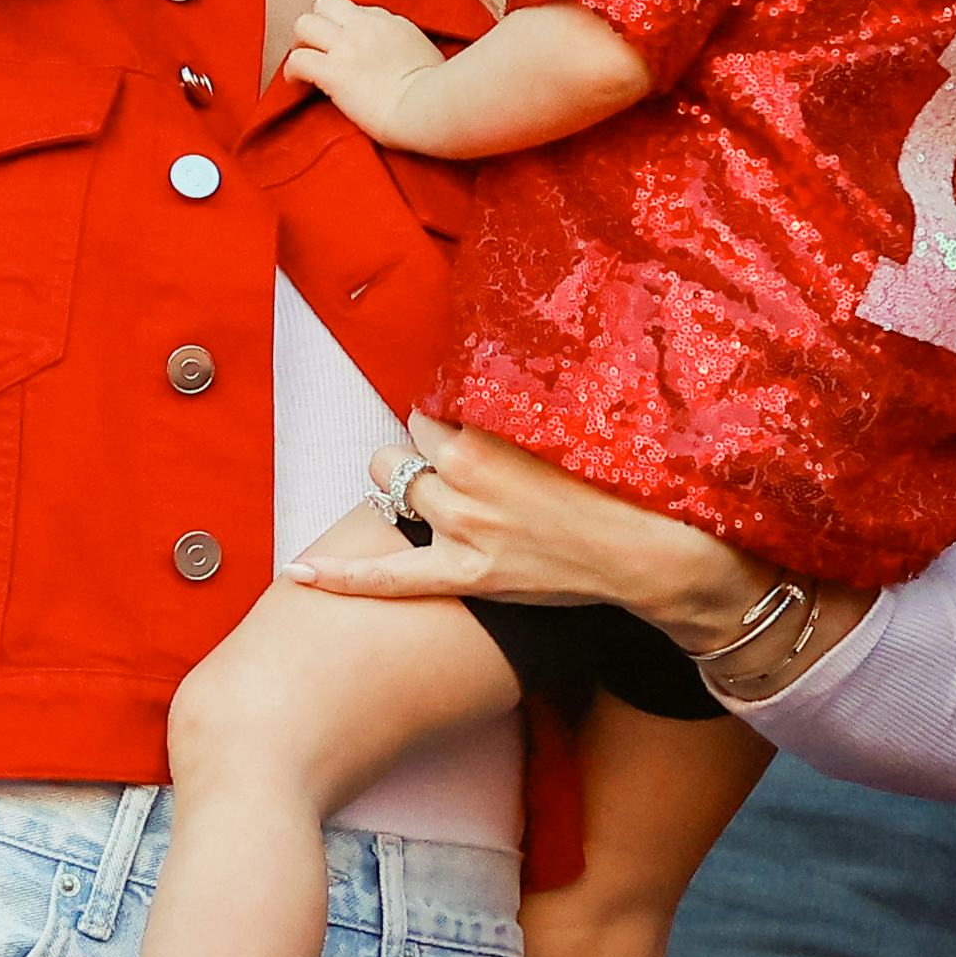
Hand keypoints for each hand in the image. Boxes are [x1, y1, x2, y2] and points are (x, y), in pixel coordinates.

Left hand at [279, 0, 444, 144]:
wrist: (428, 107)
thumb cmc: (437, 91)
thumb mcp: (426, 52)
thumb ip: (406, 45)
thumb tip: (400, 55)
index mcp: (390, 21)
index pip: (356, 10)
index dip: (346, 27)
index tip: (346, 46)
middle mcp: (365, 26)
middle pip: (325, 4)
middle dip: (318, 23)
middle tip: (318, 47)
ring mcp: (346, 46)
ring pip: (304, 23)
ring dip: (301, 43)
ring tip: (306, 61)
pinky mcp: (332, 71)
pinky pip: (297, 59)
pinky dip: (292, 72)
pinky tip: (297, 83)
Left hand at [287, 416, 873, 697]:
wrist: (655, 552)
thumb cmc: (622, 482)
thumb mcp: (574, 423)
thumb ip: (524, 406)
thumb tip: (518, 381)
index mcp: (489, 436)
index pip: (432, 410)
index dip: (446, 422)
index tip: (462, 429)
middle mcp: (465, 478)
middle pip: (405, 448)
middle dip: (421, 452)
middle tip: (458, 469)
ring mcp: (461, 529)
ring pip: (393, 488)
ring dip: (405, 488)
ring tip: (434, 497)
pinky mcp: (464, 575)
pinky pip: (387, 575)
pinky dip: (342, 574)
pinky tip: (300, 570)